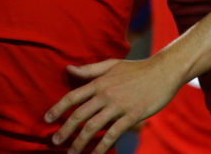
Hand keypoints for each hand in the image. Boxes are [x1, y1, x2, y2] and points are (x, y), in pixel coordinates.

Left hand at [44, 57, 180, 153]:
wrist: (163, 71)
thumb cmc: (136, 69)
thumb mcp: (111, 64)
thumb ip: (90, 70)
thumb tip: (69, 69)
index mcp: (99, 82)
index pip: (73, 96)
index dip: (58, 108)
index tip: (47, 118)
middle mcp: (106, 94)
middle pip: (79, 115)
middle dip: (65, 131)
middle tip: (55, 142)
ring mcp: (119, 106)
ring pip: (94, 128)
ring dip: (80, 142)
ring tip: (71, 153)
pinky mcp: (132, 116)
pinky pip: (113, 134)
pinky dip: (102, 147)